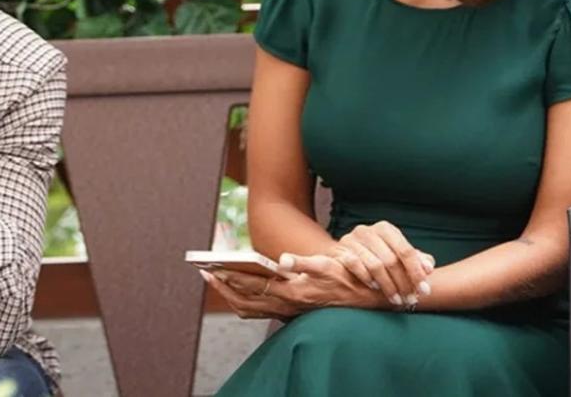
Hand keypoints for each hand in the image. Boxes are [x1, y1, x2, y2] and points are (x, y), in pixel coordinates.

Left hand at [201, 254, 387, 319]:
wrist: (365, 301)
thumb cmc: (348, 279)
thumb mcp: (329, 265)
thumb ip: (305, 262)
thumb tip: (283, 259)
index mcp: (293, 291)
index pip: (254, 285)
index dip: (232, 276)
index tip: (214, 267)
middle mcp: (287, 305)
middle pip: (244, 300)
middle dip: (222, 286)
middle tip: (205, 272)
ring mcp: (287, 310)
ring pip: (249, 308)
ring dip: (229, 295)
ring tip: (214, 278)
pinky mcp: (288, 311)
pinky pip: (258, 311)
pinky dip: (242, 301)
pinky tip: (236, 289)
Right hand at [336, 221, 435, 306]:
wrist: (342, 254)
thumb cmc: (375, 255)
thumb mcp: (396, 254)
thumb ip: (415, 260)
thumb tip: (428, 268)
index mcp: (385, 229)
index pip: (406, 250)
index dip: (416, 272)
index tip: (424, 290)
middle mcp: (368, 231)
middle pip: (391, 260)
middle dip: (404, 283)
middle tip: (411, 299)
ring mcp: (352, 240)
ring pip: (375, 265)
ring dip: (388, 286)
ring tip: (396, 299)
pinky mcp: (340, 251)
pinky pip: (356, 266)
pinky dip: (367, 278)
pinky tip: (375, 288)